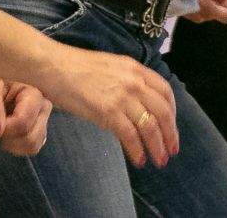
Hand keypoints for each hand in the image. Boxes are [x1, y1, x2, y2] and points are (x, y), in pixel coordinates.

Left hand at [0, 74, 50, 155]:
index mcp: (35, 93)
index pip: (22, 123)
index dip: (3, 129)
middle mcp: (44, 107)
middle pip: (30, 138)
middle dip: (7, 139)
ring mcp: (44, 119)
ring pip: (32, 146)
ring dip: (10, 144)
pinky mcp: (39, 128)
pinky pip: (30, 147)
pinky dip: (15, 146)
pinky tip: (5, 132)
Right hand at [38, 45, 177, 167]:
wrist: (53, 66)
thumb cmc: (76, 68)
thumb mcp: (111, 68)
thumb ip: (127, 83)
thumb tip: (137, 106)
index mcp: (136, 69)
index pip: (165, 92)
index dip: (173, 113)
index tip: (171, 128)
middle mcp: (134, 82)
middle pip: (163, 112)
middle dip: (170, 135)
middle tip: (171, 151)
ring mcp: (122, 96)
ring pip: (150, 126)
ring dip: (157, 147)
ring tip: (159, 160)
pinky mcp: (108, 111)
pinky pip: (130, 135)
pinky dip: (137, 150)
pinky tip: (139, 160)